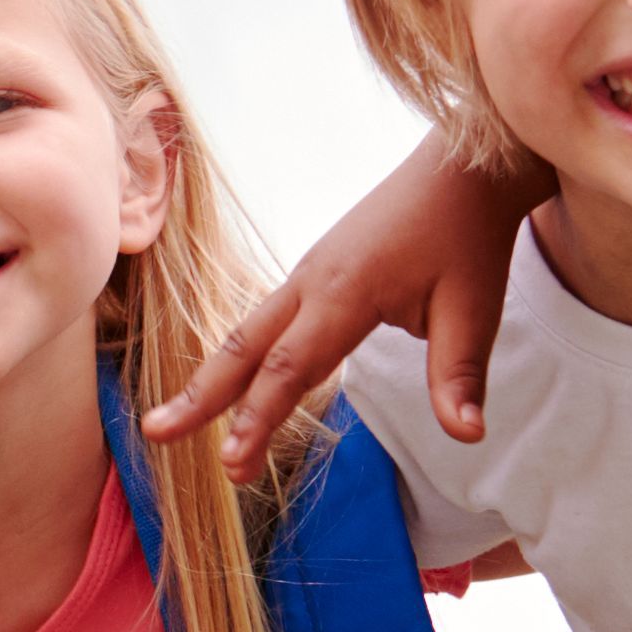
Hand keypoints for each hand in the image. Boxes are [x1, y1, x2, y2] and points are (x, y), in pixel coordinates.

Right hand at [142, 140, 549, 478]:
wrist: (465, 165)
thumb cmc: (468, 235)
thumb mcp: (475, 308)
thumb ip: (458, 376)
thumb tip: (467, 436)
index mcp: (344, 291)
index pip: (289, 368)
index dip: (257, 419)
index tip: (232, 465)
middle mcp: (312, 280)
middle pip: (243, 346)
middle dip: (200, 396)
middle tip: (156, 435)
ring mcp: (308, 271)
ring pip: (248, 331)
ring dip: (213, 378)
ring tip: (177, 419)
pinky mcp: (316, 270)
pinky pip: (268, 319)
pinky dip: (241, 355)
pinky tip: (232, 382)